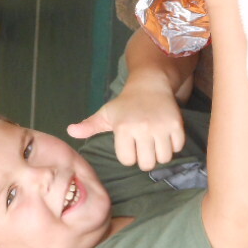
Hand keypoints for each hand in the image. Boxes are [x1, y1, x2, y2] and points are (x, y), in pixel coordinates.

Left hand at [67, 78, 184, 170]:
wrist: (150, 83)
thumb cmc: (125, 103)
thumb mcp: (106, 113)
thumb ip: (89, 125)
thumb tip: (70, 132)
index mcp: (123, 128)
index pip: (128, 161)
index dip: (129, 155)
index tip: (129, 144)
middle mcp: (142, 128)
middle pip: (147, 164)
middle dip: (145, 159)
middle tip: (143, 146)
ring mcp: (161, 127)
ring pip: (164, 158)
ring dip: (160, 154)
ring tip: (155, 143)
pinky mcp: (176, 125)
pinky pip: (178, 148)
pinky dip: (173, 146)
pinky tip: (166, 137)